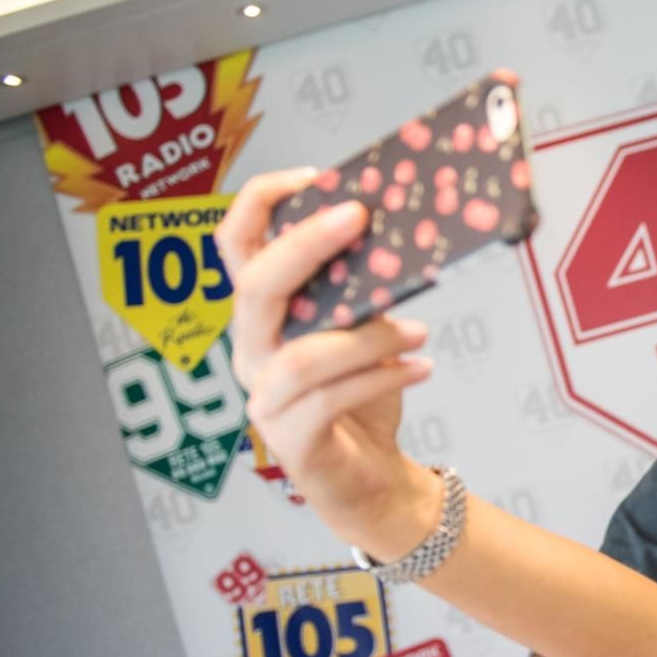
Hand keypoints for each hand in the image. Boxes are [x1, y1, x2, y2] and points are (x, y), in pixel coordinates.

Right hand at [216, 169, 438, 547]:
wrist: (374, 480)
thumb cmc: (365, 398)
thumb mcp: (367, 333)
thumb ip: (366, 291)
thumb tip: (402, 232)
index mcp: (264, 317)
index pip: (235, 247)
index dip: (261, 203)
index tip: (313, 176)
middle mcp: (253, 353)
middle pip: (255, 288)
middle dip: (307, 246)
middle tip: (360, 217)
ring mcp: (265, 400)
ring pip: (301, 354)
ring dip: (366, 336)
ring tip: (417, 331)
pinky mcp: (291, 442)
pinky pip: (328, 401)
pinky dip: (379, 379)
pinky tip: (421, 368)